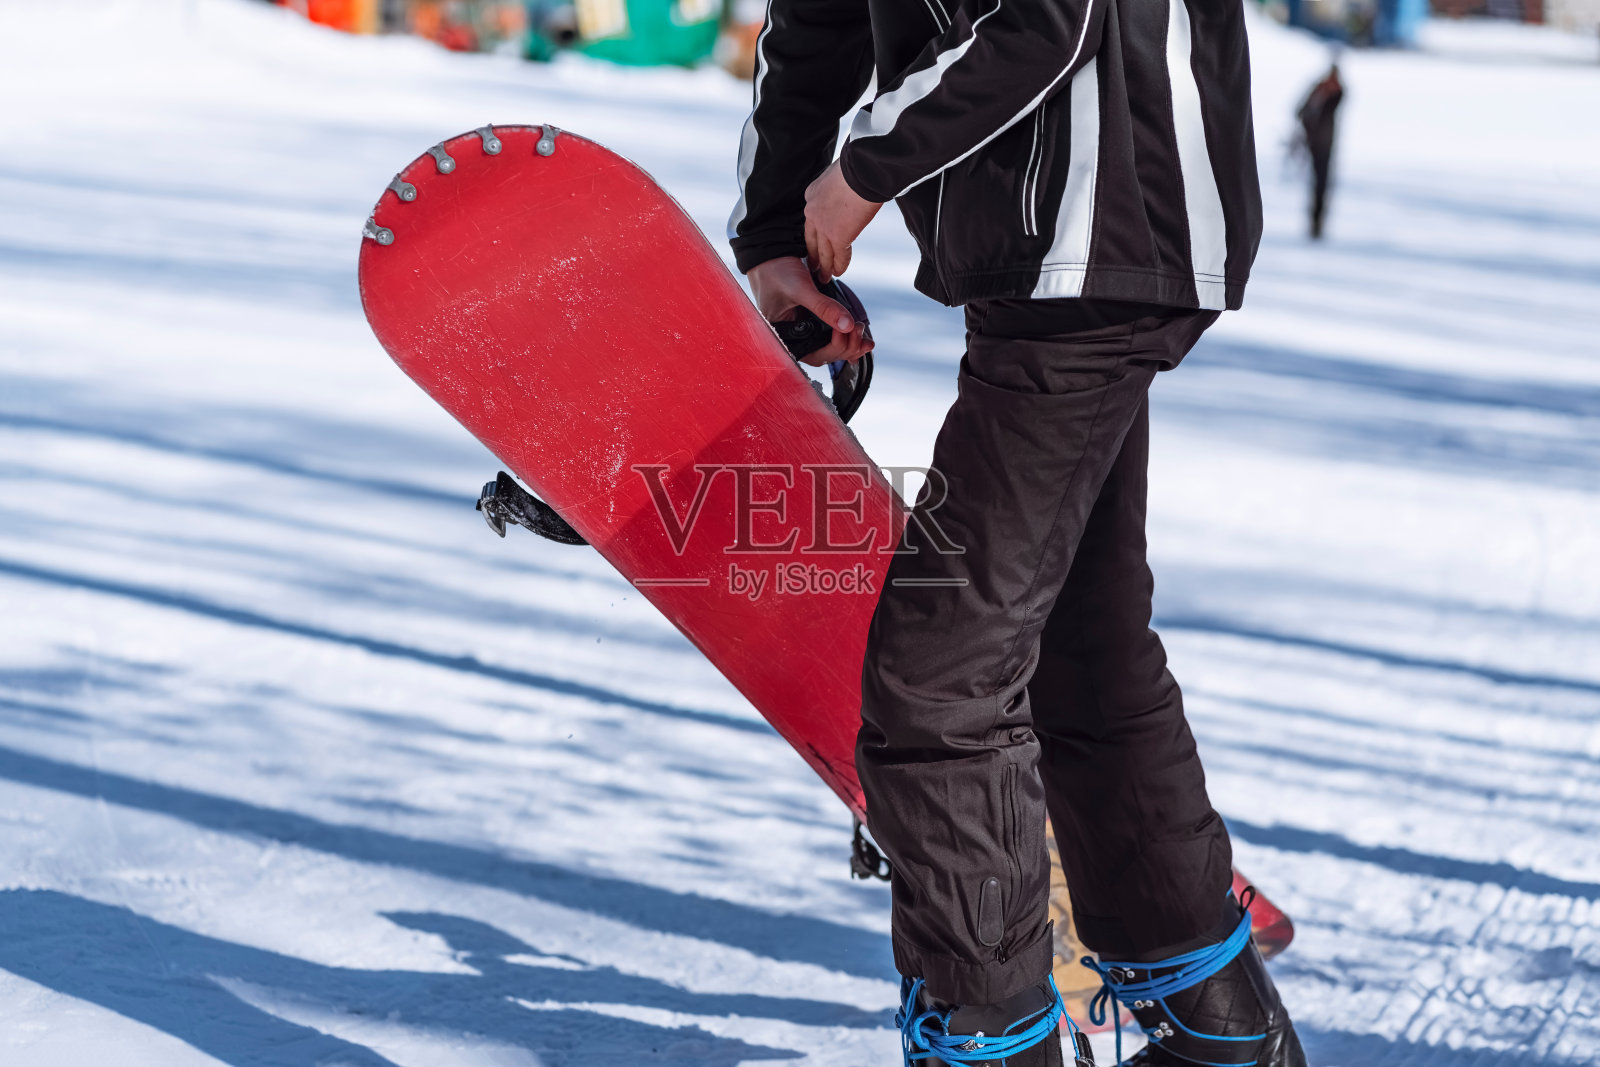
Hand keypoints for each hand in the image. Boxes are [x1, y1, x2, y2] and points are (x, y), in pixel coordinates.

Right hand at [747, 256, 873, 366]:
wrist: (771, 256)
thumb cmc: (776, 272)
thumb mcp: (800, 289)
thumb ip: (823, 307)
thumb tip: (849, 326)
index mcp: (784, 337)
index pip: (813, 355)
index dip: (834, 348)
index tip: (847, 329)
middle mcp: (794, 338)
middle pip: (825, 355)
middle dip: (846, 346)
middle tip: (859, 327)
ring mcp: (804, 331)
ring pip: (830, 348)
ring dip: (849, 343)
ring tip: (862, 329)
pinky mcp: (812, 322)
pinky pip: (831, 335)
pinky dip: (846, 335)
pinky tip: (858, 331)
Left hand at [804, 161, 881, 282]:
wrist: (863, 168)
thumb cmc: (858, 164)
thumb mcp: (840, 172)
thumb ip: (840, 184)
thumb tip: (851, 184)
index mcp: (812, 194)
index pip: (812, 217)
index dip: (815, 231)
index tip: (816, 239)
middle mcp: (813, 212)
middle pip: (811, 239)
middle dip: (812, 254)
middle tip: (812, 265)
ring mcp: (824, 226)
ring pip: (823, 252)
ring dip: (824, 267)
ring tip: (824, 277)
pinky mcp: (838, 236)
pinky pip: (839, 256)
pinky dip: (840, 266)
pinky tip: (839, 273)